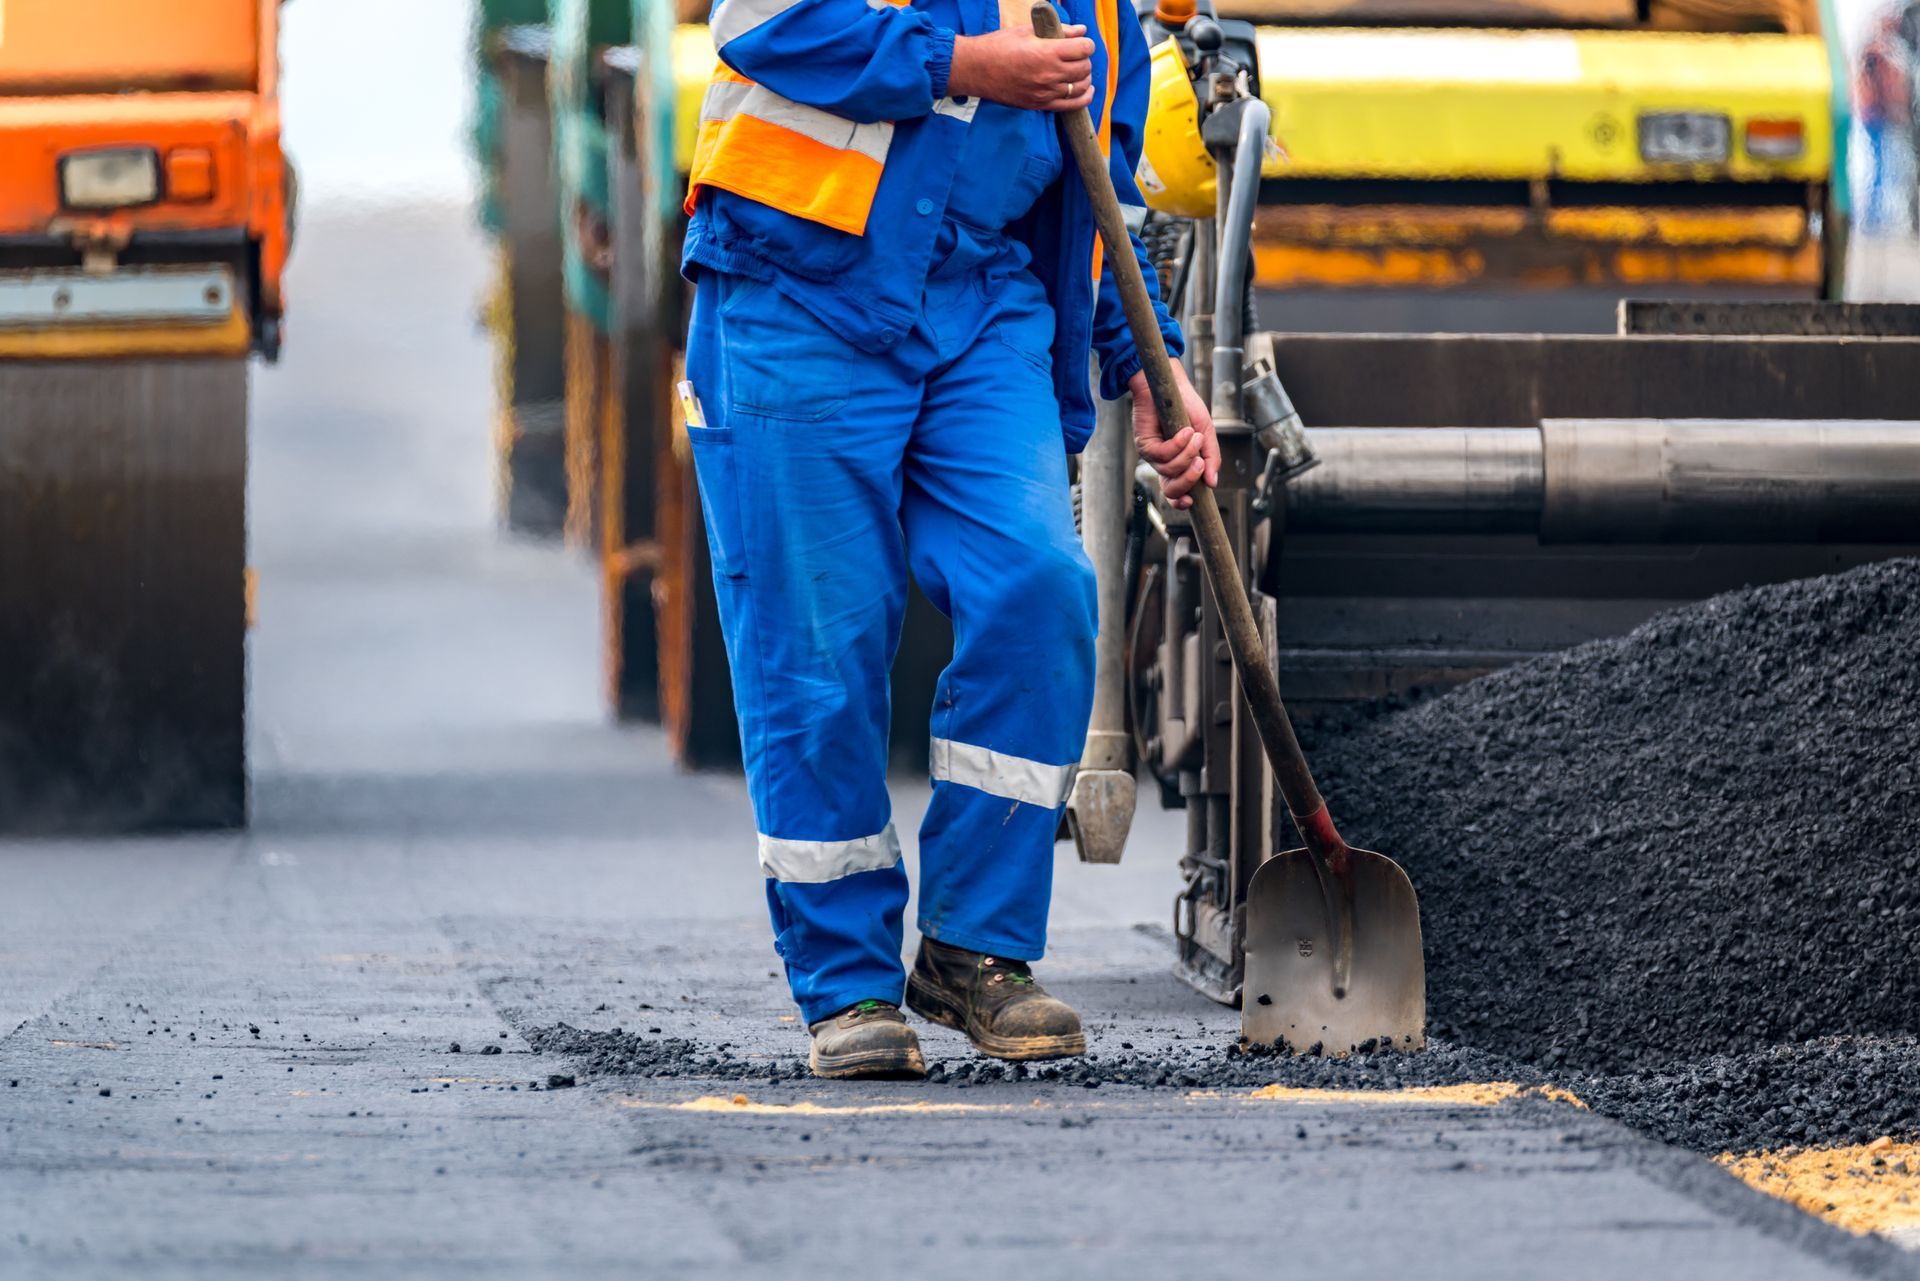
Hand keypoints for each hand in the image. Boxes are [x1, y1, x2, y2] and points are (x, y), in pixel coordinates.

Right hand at [947, 25, 1095, 112]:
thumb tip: (1081, 30)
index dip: (1086, 43)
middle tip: (1077, 55)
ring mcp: (1046, 93)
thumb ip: (1058, 31)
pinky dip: (1083, 98)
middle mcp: (1049, 75)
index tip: (1081, 42)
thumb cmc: (999, 46)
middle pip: (1084, 68)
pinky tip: (1086, 90)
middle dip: (1084, 59)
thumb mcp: (1028, 31)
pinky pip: (1071, 105)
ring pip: (1080, 87)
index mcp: (1047, 52)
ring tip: (1079, 71)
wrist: (976, 69)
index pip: (1084, 48)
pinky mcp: (1040, 105)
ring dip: (1084, 77)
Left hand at [1129, 363, 1218, 508]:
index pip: (1176, 492)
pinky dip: (1177, 445)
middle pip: (1171, 489)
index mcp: (1178, 464)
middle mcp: (1163, 463)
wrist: (1172, 386)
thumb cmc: (1187, 407)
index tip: (1193, 502)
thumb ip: (1211, 458)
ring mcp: (1153, 455)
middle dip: (1188, 479)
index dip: (1181, 502)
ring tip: (1194, 435)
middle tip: (1200, 462)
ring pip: (1169, 471)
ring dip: (1186, 455)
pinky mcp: (1144, 444)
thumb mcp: (1205, 433)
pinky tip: (1185, 431)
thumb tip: (1213, 483)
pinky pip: (1162, 455)